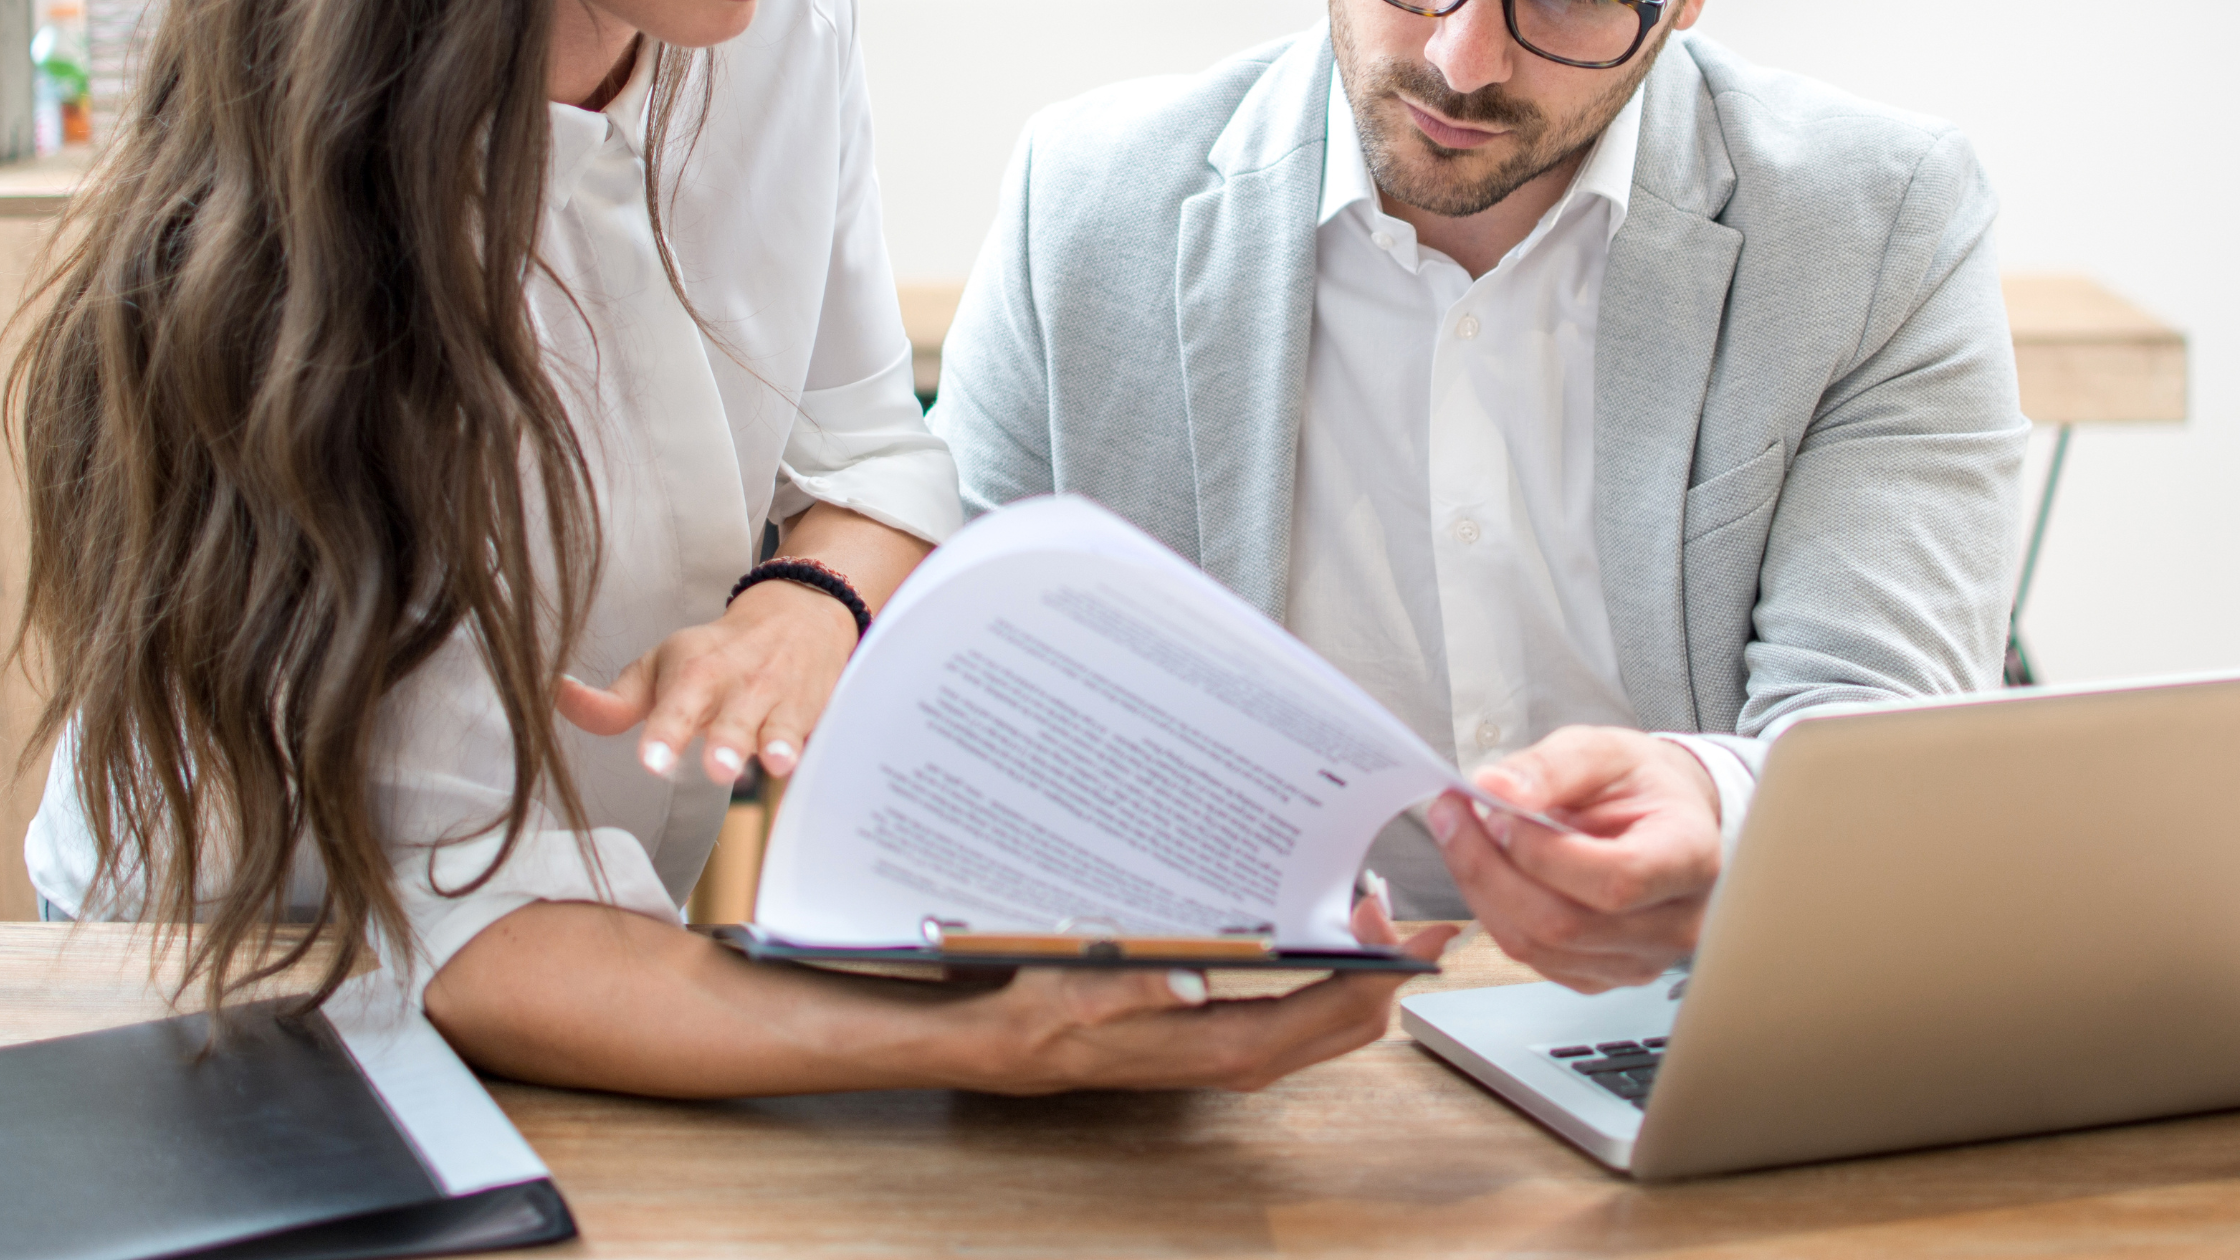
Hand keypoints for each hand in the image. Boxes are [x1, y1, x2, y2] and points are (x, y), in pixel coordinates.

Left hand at [557, 577, 855, 783]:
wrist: (798, 615)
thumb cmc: (718, 655)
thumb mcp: (661, 668)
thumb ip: (613, 701)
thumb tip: (555, 699)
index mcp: (695, 672)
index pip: (677, 705)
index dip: (666, 733)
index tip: (654, 760)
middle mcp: (738, 685)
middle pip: (732, 718)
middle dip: (727, 742)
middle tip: (717, 767)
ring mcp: (779, 699)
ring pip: (779, 725)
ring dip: (776, 744)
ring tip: (774, 762)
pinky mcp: (813, 711)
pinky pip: (816, 733)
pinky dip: (813, 749)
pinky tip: (810, 764)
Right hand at [945, 899, 1457, 1093]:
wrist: (1028, 1045)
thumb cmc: (1058, 1009)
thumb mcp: (1089, 987)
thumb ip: (1142, 987)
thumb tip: (1195, 981)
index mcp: (1229, 1045)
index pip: (1340, 1010)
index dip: (1388, 968)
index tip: (1416, 926)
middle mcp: (1250, 1057)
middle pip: (1357, 1021)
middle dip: (1390, 965)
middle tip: (1390, 902)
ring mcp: (1246, 1053)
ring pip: (1339, 1023)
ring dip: (1367, 972)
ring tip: (1367, 910)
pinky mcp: (1235, 1042)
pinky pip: (1311, 1018)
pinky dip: (1338, 980)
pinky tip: (1327, 934)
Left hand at [1427, 726, 1721, 993]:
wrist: (1663, 819)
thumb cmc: (1640, 785)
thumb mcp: (1604, 750)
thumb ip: (1552, 765)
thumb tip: (1496, 787)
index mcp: (1691, 858)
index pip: (1616, 880)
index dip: (1543, 853)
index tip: (1497, 811)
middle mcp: (1675, 924)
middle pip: (1564, 923)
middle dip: (1489, 868)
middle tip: (1451, 814)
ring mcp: (1639, 961)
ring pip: (1537, 947)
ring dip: (1481, 889)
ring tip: (1460, 834)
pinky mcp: (1601, 977)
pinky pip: (1531, 959)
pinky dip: (1494, 912)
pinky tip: (1486, 870)